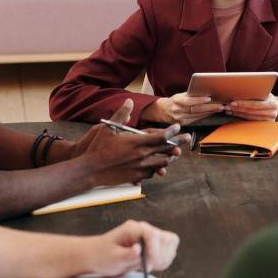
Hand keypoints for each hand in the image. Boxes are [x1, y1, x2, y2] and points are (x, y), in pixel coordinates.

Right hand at [72, 100, 190, 185]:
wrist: (90, 170)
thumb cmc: (98, 147)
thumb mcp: (108, 128)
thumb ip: (121, 114)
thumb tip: (129, 102)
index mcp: (137, 142)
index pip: (161, 136)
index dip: (171, 131)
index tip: (178, 128)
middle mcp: (142, 155)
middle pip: (166, 149)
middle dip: (178, 143)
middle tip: (187, 139)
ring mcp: (140, 167)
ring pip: (161, 163)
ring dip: (169, 158)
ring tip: (174, 155)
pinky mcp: (136, 176)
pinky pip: (151, 173)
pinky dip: (157, 169)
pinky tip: (158, 167)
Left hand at [83, 219, 179, 276]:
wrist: (97, 255)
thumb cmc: (102, 254)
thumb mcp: (112, 257)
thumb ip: (127, 254)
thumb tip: (138, 250)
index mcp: (133, 228)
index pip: (154, 235)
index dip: (154, 251)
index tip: (147, 265)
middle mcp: (144, 230)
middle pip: (166, 238)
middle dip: (159, 255)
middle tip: (146, 266)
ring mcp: (149, 237)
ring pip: (170, 245)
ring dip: (162, 259)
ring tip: (146, 266)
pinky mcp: (153, 246)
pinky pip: (168, 252)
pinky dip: (163, 261)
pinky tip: (150, 265)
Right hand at [148, 93, 224, 124]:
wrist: (162, 111)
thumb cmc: (174, 101)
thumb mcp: (179, 95)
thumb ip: (190, 95)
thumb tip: (204, 92)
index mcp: (177, 101)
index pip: (189, 101)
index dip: (199, 100)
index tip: (209, 98)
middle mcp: (178, 111)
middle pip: (196, 110)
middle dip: (210, 108)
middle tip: (220, 105)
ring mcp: (180, 119)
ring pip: (198, 116)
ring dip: (209, 112)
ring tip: (219, 108)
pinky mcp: (183, 124)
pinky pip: (196, 120)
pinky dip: (204, 116)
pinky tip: (211, 113)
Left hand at [225, 94, 277, 120]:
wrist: (275, 104)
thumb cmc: (267, 95)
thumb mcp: (264, 91)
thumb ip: (256, 91)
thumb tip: (240, 88)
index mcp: (272, 104)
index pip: (255, 105)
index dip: (243, 104)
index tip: (232, 102)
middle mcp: (272, 113)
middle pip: (251, 112)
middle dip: (238, 108)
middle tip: (227, 106)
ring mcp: (269, 121)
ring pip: (249, 117)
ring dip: (237, 113)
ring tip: (228, 109)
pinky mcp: (264, 125)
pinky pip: (250, 121)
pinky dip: (241, 116)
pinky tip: (234, 113)